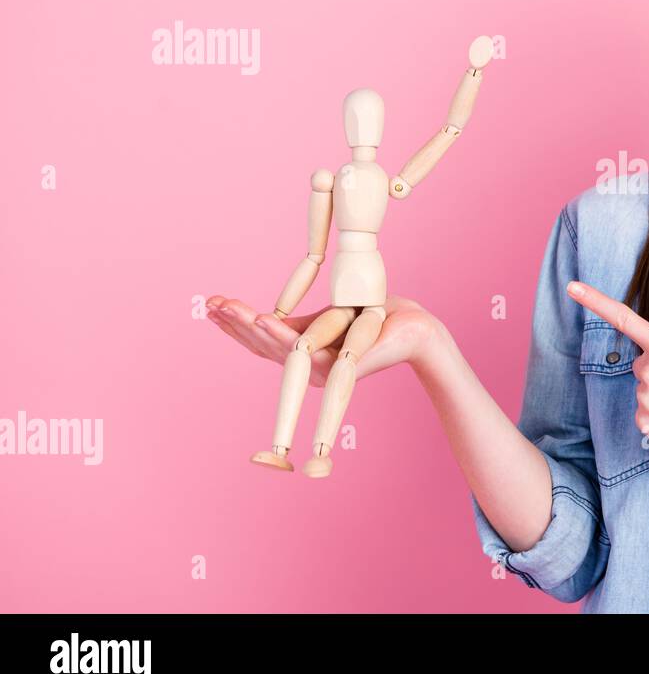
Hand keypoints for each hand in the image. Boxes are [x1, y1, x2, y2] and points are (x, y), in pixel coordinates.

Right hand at [205, 294, 444, 388]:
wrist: (413, 328)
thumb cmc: (373, 318)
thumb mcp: (326, 318)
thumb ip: (298, 323)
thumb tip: (264, 316)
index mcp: (303, 354)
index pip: (260, 341)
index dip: (235, 325)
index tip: (212, 305)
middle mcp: (308, 367)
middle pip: (261, 346)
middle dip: (234, 324)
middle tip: (210, 304)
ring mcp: (322, 369)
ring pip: (277, 348)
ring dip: (249, 327)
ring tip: (226, 309)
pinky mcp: (339, 365)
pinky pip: (304, 348)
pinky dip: (279, 332)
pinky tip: (261, 318)